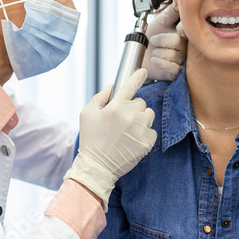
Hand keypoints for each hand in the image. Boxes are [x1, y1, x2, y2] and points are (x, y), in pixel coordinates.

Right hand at [65, 68, 155, 209]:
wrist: (97, 166)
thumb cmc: (90, 139)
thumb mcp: (87, 114)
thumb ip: (100, 97)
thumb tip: (112, 87)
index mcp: (115, 106)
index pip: (130, 86)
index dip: (137, 77)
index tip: (143, 71)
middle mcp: (130, 116)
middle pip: (141, 102)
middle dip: (132, 108)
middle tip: (121, 120)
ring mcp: (140, 129)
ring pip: (149, 114)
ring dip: (141, 119)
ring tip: (128, 130)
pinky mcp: (147, 142)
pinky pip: (152, 130)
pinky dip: (144, 133)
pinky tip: (132, 140)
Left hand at [142, 4, 185, 82]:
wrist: (141, 56)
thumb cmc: (151, 37)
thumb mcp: (160, 21)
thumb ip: (171, 12)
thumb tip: (179, 0)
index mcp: (184, 33)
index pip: (189, 30)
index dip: (181, 29)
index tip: (175, 28)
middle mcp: (186, 47)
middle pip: (178, 41)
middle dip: (161, 40)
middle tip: (154, 39)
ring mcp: (182, 60)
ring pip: (173, 54)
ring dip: (158, 52)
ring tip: (156, 51)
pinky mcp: (176, 72)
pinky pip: (171, 67)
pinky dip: (159, 62)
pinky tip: (156, 59)